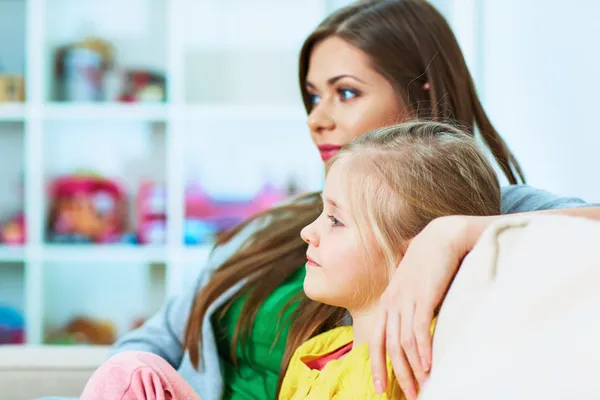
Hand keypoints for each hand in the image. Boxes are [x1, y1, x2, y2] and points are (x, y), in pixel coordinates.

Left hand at [369, 215, 490, 398]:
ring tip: (422, 389)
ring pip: (403, 343)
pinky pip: (419, 329)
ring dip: (413, 370)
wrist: (441, 237)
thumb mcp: (413, 286)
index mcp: (388, 302)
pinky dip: (423, 350)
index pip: (377, 341)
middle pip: (390, 347)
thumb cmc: (430, 263)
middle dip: (398, 376)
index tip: (381, 388)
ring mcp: (405, 299)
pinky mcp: (422, 296)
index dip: (377, 366)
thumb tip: (415, 329)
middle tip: (409, 396)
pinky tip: (429, 366)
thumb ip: (410, 306)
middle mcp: (392, 302)